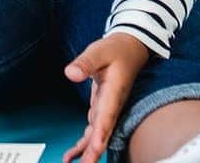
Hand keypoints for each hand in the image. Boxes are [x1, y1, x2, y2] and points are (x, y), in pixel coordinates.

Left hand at [62, 33, 149, 162]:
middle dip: (95, 151)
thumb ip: (85, 62)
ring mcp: (108, 108)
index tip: (95, 148)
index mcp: (114, 91)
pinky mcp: (103, 109)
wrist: (130, 49)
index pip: (107, 115)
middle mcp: (113, 104)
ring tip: (70, 161)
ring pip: (98, 134)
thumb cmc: (116, 50)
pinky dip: (84, 143)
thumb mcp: (99, 51)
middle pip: (104, 132)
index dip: (101, 133)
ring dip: (87, 150)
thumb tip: (70, 73)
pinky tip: (72, 154)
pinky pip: (93, 130)